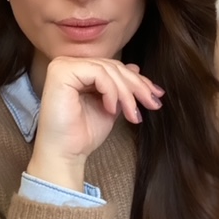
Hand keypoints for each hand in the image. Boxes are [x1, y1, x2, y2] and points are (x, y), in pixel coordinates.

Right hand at [27, 57, 164, 190]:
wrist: (65, 154)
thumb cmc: (82, 134)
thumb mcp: (111, 106)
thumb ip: (120, 88)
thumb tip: (135, 68)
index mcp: (77, 70)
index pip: (113, 67)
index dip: (137, 81)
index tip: (156, 96)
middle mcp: (67, 64)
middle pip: (113, 66)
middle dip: (137, 86)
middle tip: (152, 104)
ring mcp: (63, 66)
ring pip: (108, 69)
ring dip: (126, 93)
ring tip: (132, 114)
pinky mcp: (61, 72)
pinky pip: (98, 74)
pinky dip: (110, 92)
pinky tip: (111, 110)